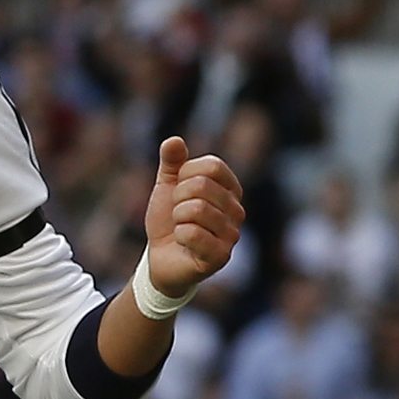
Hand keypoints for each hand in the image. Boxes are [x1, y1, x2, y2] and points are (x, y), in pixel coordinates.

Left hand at [143, 137, 243, 296]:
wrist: (161, 257)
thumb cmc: (169, 220)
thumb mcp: (166, 186)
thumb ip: (171, 162)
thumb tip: (174, 140)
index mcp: (229, 188)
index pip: (213, 165)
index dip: (185, 175)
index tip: (179, 190)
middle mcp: (237, 210)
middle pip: (202, 185)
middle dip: (177, 199)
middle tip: (177, 214)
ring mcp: (232, 234)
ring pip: (196, 209)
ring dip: (177, 218)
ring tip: (180, 228)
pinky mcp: (221, 256)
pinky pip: (193, 233)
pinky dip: (179, 236)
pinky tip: (183, 243)